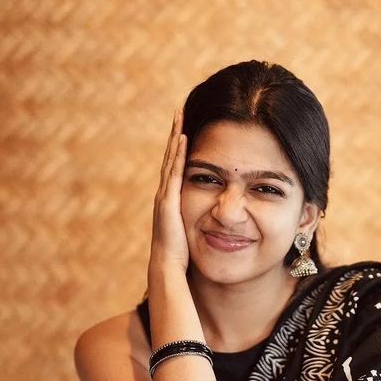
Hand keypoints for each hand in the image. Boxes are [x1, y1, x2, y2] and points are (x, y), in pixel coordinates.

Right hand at [149, 108, 189, 277]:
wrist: (168, 268)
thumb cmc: (182, 256)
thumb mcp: (192, 232)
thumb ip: (200, 220)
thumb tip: (215, 218)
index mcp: (171, 200)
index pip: (176, 168)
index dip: (180, 149)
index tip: (186, 129)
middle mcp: (165, 194)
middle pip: (171, 157)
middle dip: (175, 134)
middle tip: (180, 112)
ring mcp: (165, 196)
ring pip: (171, 159)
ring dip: (175, 137)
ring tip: (180, 116)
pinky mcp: (169, 201)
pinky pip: (176, 172)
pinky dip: (179, 154)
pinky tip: (184, 138)